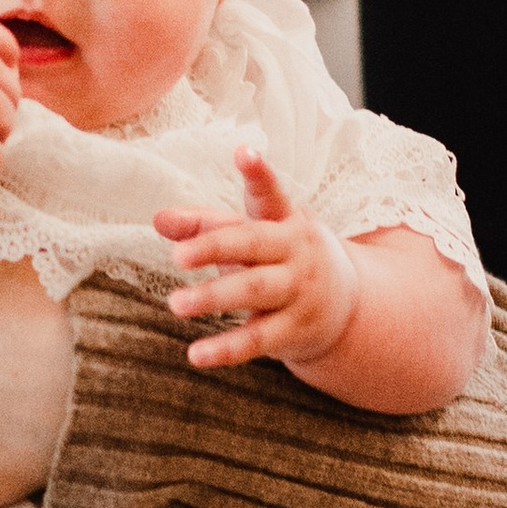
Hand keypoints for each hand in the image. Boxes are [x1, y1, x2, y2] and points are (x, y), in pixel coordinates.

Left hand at [156, 146, 358, 374]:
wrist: (348, 307)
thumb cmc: (283, 260)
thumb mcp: (254, 236)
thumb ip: (205, 225)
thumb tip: (158, 219)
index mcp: (285, 221)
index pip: (270, 195)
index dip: (259, 174)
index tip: (244, 153)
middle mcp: (295, 252)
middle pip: (254, 244)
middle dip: (215, 247)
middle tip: (177, 256)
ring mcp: (298, 291)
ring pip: (255, 291)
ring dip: (215, 297)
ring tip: (176, 304)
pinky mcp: (294, 330)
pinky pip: (257, 340)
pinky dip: (226, 349)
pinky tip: (196, 355)